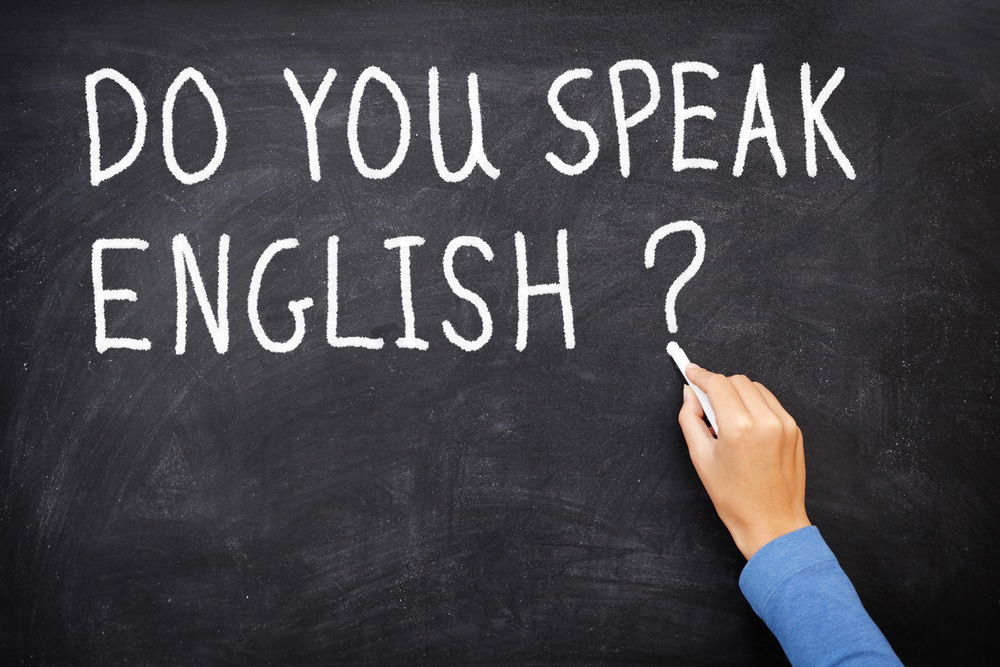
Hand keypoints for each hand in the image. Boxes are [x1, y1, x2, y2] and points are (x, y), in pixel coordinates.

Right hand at [678, 365, 809, 558]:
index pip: (717, 384)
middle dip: (719, 386)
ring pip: (755, 388)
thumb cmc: (734, 498)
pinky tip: (746, 425)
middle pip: (736, 381)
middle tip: (707, 406)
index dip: (700, 375)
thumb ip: (690, 419)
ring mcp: (784, 423)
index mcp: (739, 428)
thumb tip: (690, 394)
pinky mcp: (795, 429)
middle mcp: (765, 420)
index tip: (691, 371)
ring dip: (738, 393)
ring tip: (729, 420)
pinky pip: (771, 402)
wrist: (772, 523)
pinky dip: (755, 404)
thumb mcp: (701, 458)